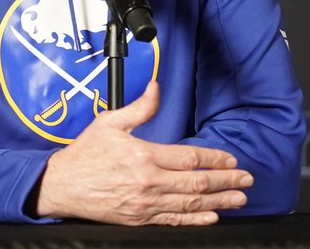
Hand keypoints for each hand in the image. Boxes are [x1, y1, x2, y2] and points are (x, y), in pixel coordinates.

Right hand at [34, 81, 252, 225]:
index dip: (214, 159)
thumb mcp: (110, 122)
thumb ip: (138, 108)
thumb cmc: (85, 154)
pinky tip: (211, 217)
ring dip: (219, 201)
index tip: (231, 159)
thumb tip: (156, 88)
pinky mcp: (140, 218)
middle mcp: (148, 182)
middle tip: (247, 180)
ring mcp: (145, 203)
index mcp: (143, 155)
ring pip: (190, 203)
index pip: (189, 158)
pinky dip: (195, 220)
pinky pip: (174, 221)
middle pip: (196, 183)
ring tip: (238, 199)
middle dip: (226, 181)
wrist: (62, 186)